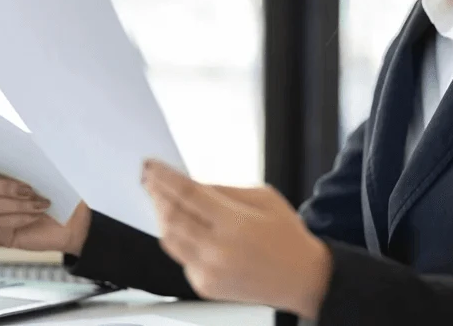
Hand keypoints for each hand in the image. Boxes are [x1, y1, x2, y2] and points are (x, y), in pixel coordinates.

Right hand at [0, 148, 91, 255]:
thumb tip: (32, 146)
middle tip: (29, 189)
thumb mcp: (53, 175)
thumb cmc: (61, 194)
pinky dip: (19, 219)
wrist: (74, 223)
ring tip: (41, 204)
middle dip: (5, 186)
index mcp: (1, 175)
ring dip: (19, 204)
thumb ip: (38, 163)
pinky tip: (35, 217)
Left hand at [141, 160, 331, 319]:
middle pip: (171, 216)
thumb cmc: (287, 237)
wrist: (302, 278)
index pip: (187, 194)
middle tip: (149, 178)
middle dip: (156, 194)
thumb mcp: (263, 197)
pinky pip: (180, 257)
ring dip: (160, 216)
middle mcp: (218, 250)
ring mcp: (209, 272)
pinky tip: (179, 226)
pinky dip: (176, 239)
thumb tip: (192, 183)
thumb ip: (224, 190)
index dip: (165, 177)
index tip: (152, 166)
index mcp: (234, 224)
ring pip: (169, 239)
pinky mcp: (205, 286)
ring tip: (158, 198)